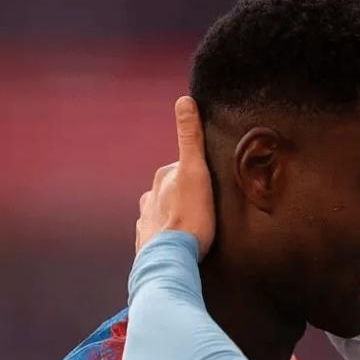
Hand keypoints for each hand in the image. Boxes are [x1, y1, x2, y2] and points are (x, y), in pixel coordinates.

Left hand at [135, 97, 214, 258]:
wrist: (172, 259)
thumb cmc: (189, 218)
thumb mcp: (195, 172)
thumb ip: (189, 137)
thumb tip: (183, 100)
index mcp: (162, 179)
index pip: (184, 169)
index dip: (200, 176)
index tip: (212, 188)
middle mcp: (149, 197)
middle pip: (173, 190)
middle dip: (188, 196)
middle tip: (208, 209)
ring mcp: (146, 222)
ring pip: (164, 213)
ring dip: (177, 217)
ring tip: (195, 228)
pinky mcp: (147, 244)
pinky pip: (159, 236)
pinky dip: (168, 237)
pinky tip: (179, 244)